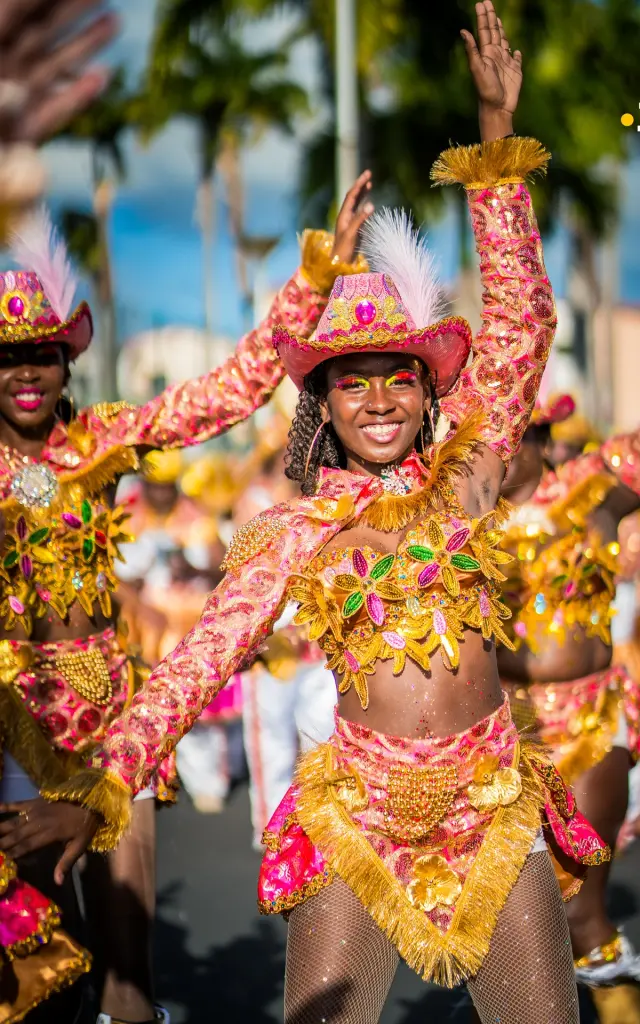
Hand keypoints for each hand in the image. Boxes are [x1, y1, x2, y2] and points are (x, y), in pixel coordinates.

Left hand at [0, 0, 117, 145]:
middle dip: (69, 11)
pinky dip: (76, 96)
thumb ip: (6, 59)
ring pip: (48, 67)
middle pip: (36, 33)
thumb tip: (34, 83)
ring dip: (82, 45)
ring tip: (113, 21)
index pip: (13, 11)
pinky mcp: (21, 139)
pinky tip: (101, 78)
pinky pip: (51, 112)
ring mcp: (8, 108)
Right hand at [0, 798, 98, 882]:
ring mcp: (37, 810)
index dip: (15, 853)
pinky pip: (18, 804)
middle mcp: (40, 821)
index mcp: (51, 833)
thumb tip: (58, 882)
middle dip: (4, 843)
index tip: (5, 859)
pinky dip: (5, 806)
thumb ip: (66, 863)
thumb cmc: (84, 826)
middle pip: (17, 834)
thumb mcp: (79, 846)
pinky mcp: (36, 802)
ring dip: (1, 828)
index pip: (28, 845)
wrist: (91, 800)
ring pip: (14, 821)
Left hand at [331, 169, 373, 263]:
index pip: (352, 195)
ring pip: (356, 205)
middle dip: (360, 185)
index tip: (368, 174)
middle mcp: (345, 217)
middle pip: (353, 197)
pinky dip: (364, 206)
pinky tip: (368, 204)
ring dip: (362, 194)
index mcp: (343, 215)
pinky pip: (359, 214)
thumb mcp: (351, 234)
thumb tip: (370, 204)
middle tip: (369, 174)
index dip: (359, 184)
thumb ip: (360, 219)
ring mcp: (350, 223)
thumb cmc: (343, 251)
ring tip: (369, 184)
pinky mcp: (354, 230)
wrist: (339, 265)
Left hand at [461, 1, 521, 138]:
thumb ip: (472, 50)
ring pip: (504, 42)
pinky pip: (516, 59)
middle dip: (491, 17)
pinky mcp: (516, 72)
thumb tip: (463, 31)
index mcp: (486, 54)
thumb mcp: (477, 69)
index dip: (483, 17)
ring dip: (501, 31)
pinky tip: (514, 50)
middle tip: (487, 2)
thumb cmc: (486, 90)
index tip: (481, 3)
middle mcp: (495, 56)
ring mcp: (506, 63)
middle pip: (493, 32)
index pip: (484, 31)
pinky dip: (516, 54)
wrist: (497, 109)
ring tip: (498, 20)